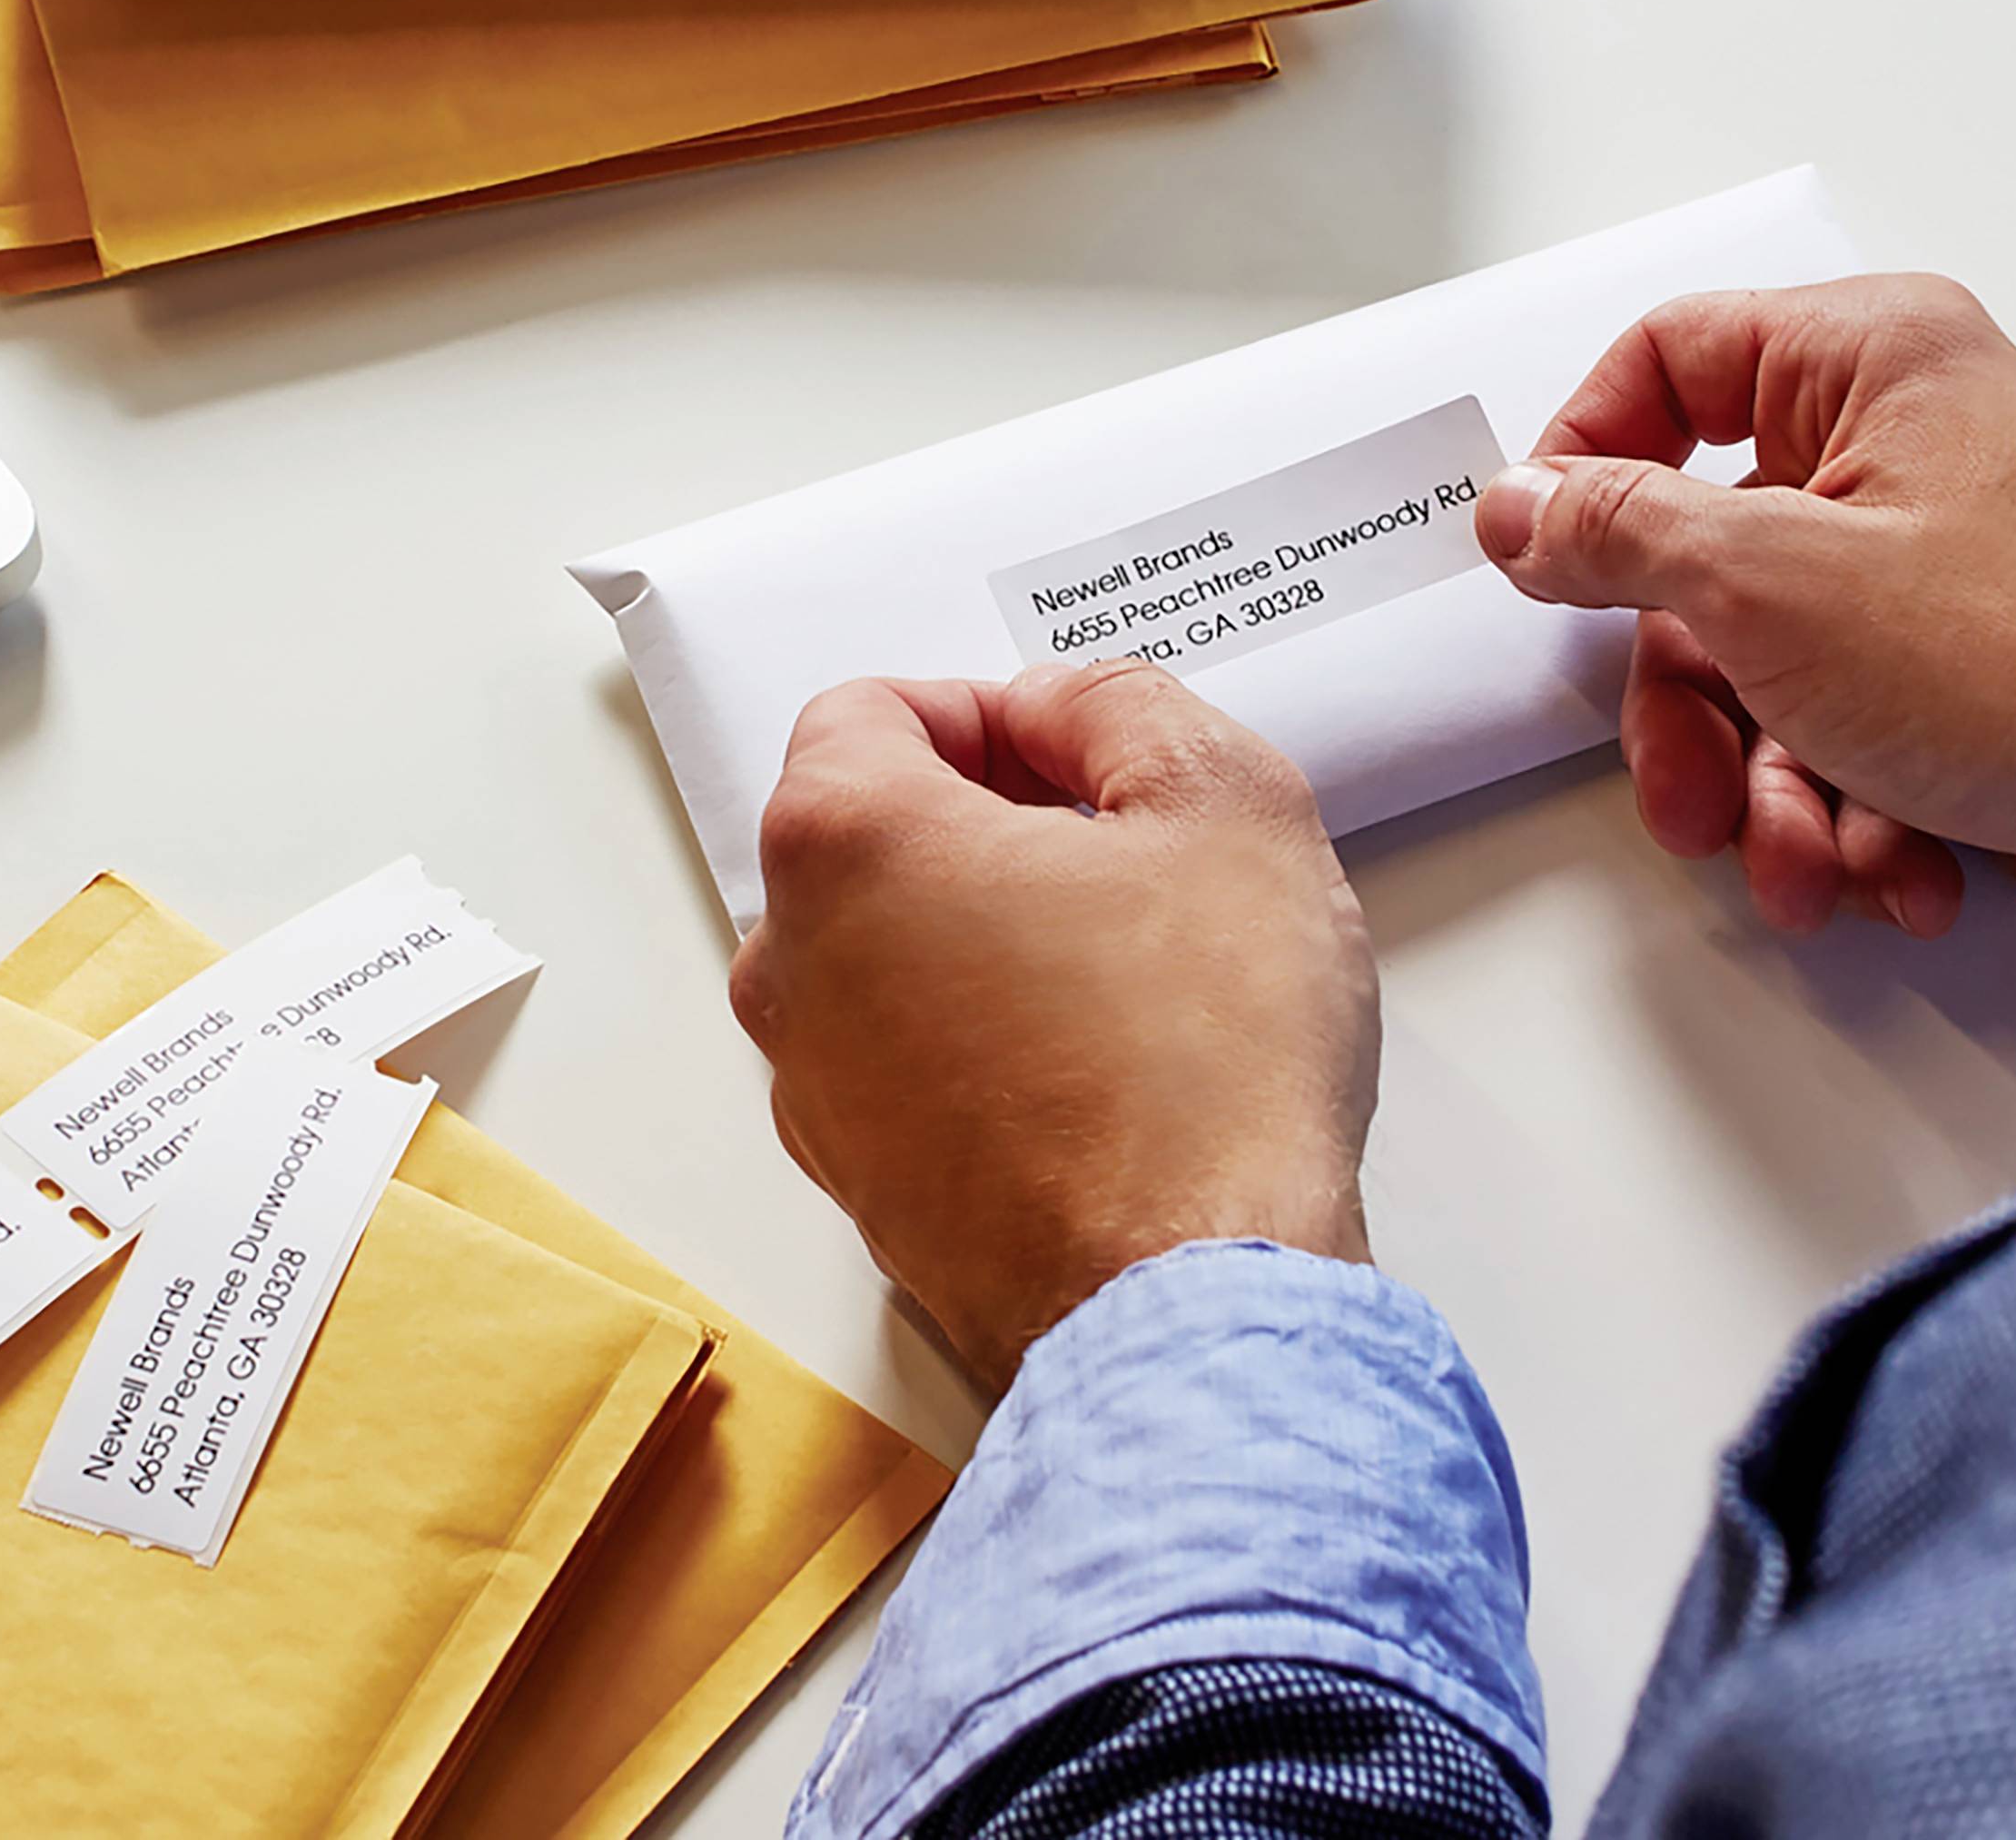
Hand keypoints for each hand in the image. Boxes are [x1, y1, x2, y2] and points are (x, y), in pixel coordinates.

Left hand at [730, 658, 1377, 1390]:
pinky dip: (987, 1043)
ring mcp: (815, 1096)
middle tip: (1124, 858)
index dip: (996, 713)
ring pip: (891, 954)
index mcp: (845, 847)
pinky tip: (1105, 1073)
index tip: (1082, 765)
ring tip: (1129, 974)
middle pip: (873, 833)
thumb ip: (1122, 703)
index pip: (876, 709)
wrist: (1197, 1312)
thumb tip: (1060, 709)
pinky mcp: (864, 1193)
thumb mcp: (1223, 800)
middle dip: (992, 821)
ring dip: (991, 935)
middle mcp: (791, 971)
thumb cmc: (1205, 1069)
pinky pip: (912, 1065)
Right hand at [1475, 276, 2015, 951]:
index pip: (1666, 359)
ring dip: (1769, 789)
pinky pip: (1847, 728)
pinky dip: (1849, 812)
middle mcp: (1904, 444)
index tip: (1542, 562)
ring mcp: (1937, 562)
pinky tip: (1895, 868)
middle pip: (1699, 558)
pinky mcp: (1968, 670)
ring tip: (1809, 863)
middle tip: (1690, 791)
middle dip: (1690, 709)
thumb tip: (1521, 506)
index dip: (1584, 457)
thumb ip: (1619, 534)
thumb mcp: (1771, 585)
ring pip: (1767, 669)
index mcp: (1867, 362)